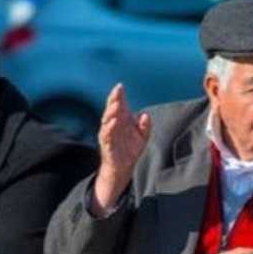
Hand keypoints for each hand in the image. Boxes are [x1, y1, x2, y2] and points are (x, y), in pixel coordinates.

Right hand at [92, 83, 150, 214]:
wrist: (124, 167)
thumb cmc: (131, 148)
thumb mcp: (142, 136)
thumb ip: (145, 126)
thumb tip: (146, 114)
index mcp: (121, 119)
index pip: (118, 104)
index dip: (118, 95)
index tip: (120, 86)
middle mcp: (113, 124)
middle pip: (111, 109)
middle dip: (113, 100)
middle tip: (117, 91)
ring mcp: (108, 133)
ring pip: (107, 120)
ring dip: (111, 112)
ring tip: (116, 105)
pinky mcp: (106, 144)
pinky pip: (106, 135)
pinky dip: (109, 128)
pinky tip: (113, 122)